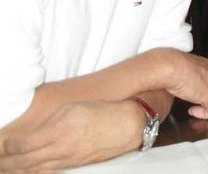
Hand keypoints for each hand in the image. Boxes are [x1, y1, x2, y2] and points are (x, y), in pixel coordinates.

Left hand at [0, 100, 140, 172]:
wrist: (126, 125)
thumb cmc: (101, 112)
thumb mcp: (73, 107)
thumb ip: (51, 119)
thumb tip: (34, 130)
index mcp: (59, 130)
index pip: (24, 144)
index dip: (10, 146)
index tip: (6, 143)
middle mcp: (61, 148)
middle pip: (25, 162)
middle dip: (7, 162)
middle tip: (1, 160)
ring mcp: (67, 160)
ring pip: (34, 171)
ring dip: (18, 170)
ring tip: (8, 168)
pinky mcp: (74, 166)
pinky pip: (49, 173)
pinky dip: (35, 173)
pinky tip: (28, 171)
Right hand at [155, 50, 207, 118]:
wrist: (171, 66)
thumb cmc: (171, 64)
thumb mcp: (183, 66)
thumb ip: (186, 73)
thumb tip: (179, 79)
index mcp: (207, 66)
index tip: (199, 94)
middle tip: (203, 106)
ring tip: (198, 110)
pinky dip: (204, 114)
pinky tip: (193, 112)